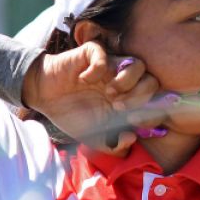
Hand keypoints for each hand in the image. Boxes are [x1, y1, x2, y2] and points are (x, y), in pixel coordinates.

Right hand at [22, 45, 165, 154]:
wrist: (44, 97)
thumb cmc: (73, 116)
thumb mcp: (94, 138)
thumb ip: (114, 145)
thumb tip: (132, 138)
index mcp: (129, 101)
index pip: (155, 102)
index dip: (150, 112)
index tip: (132, 120)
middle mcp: (124, 82)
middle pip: (152, 81)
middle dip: (139, 97)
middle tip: (118, 106)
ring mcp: (110, 67)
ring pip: (137, 64)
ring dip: (126, 81)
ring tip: (108, 93)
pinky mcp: (92, 54)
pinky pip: (104, 54)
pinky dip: (97, 68)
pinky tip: (84, 79)